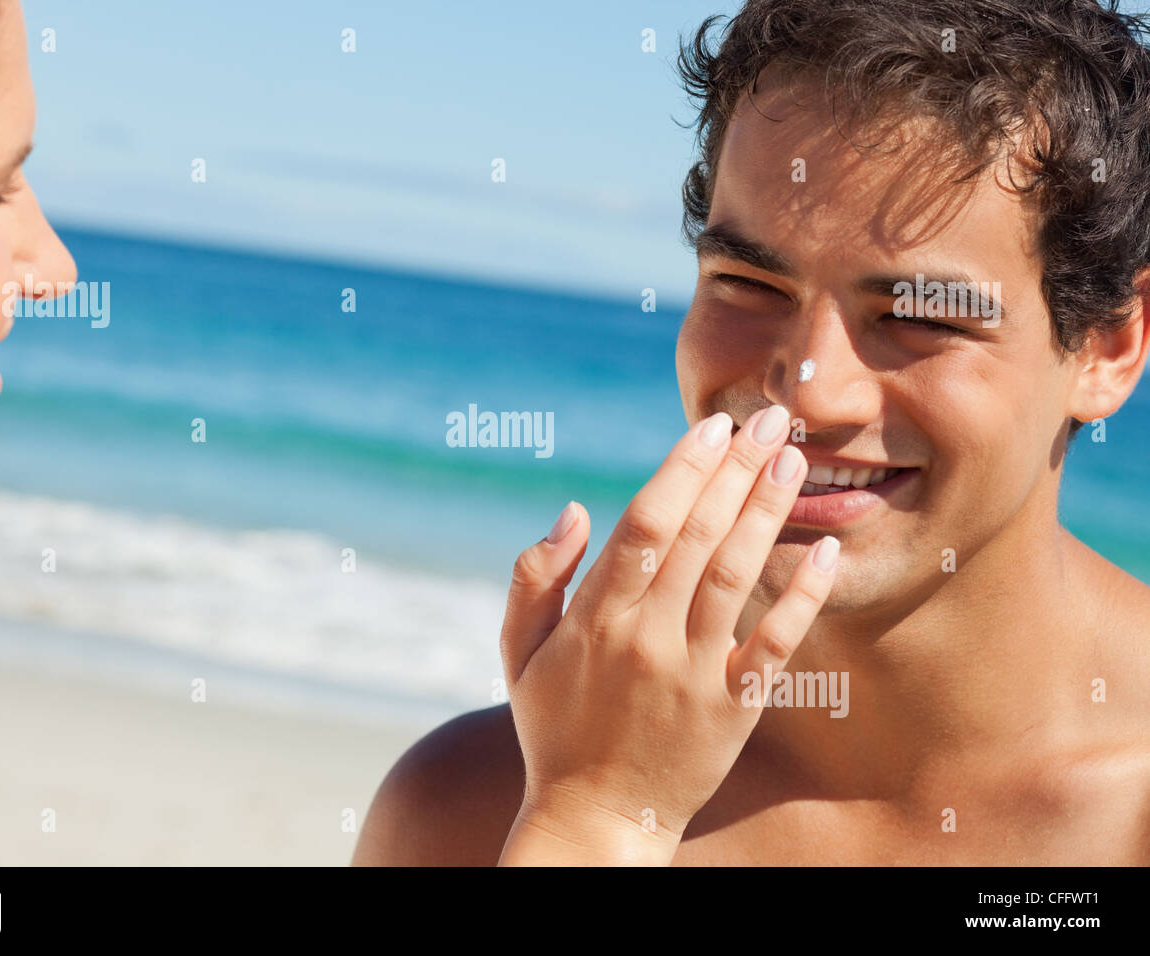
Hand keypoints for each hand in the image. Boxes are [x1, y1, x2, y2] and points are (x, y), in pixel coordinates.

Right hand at [497, 405, 838, 864]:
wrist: (595, 818)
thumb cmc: (553, 727)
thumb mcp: (518, 653)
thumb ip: (534, 577)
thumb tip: (575, 508)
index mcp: (595, 617)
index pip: (647, 523)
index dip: (684, 470)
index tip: (713, 428)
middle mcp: (646, 637)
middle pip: (700, 535)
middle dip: (738, 470)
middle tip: (772, 418)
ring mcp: (693, 673)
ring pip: (738, 575)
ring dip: (769, 512)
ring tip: (796, 460)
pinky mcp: (734, 708)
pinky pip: (775, 642)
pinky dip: (803, 595)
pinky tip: (826, 550)